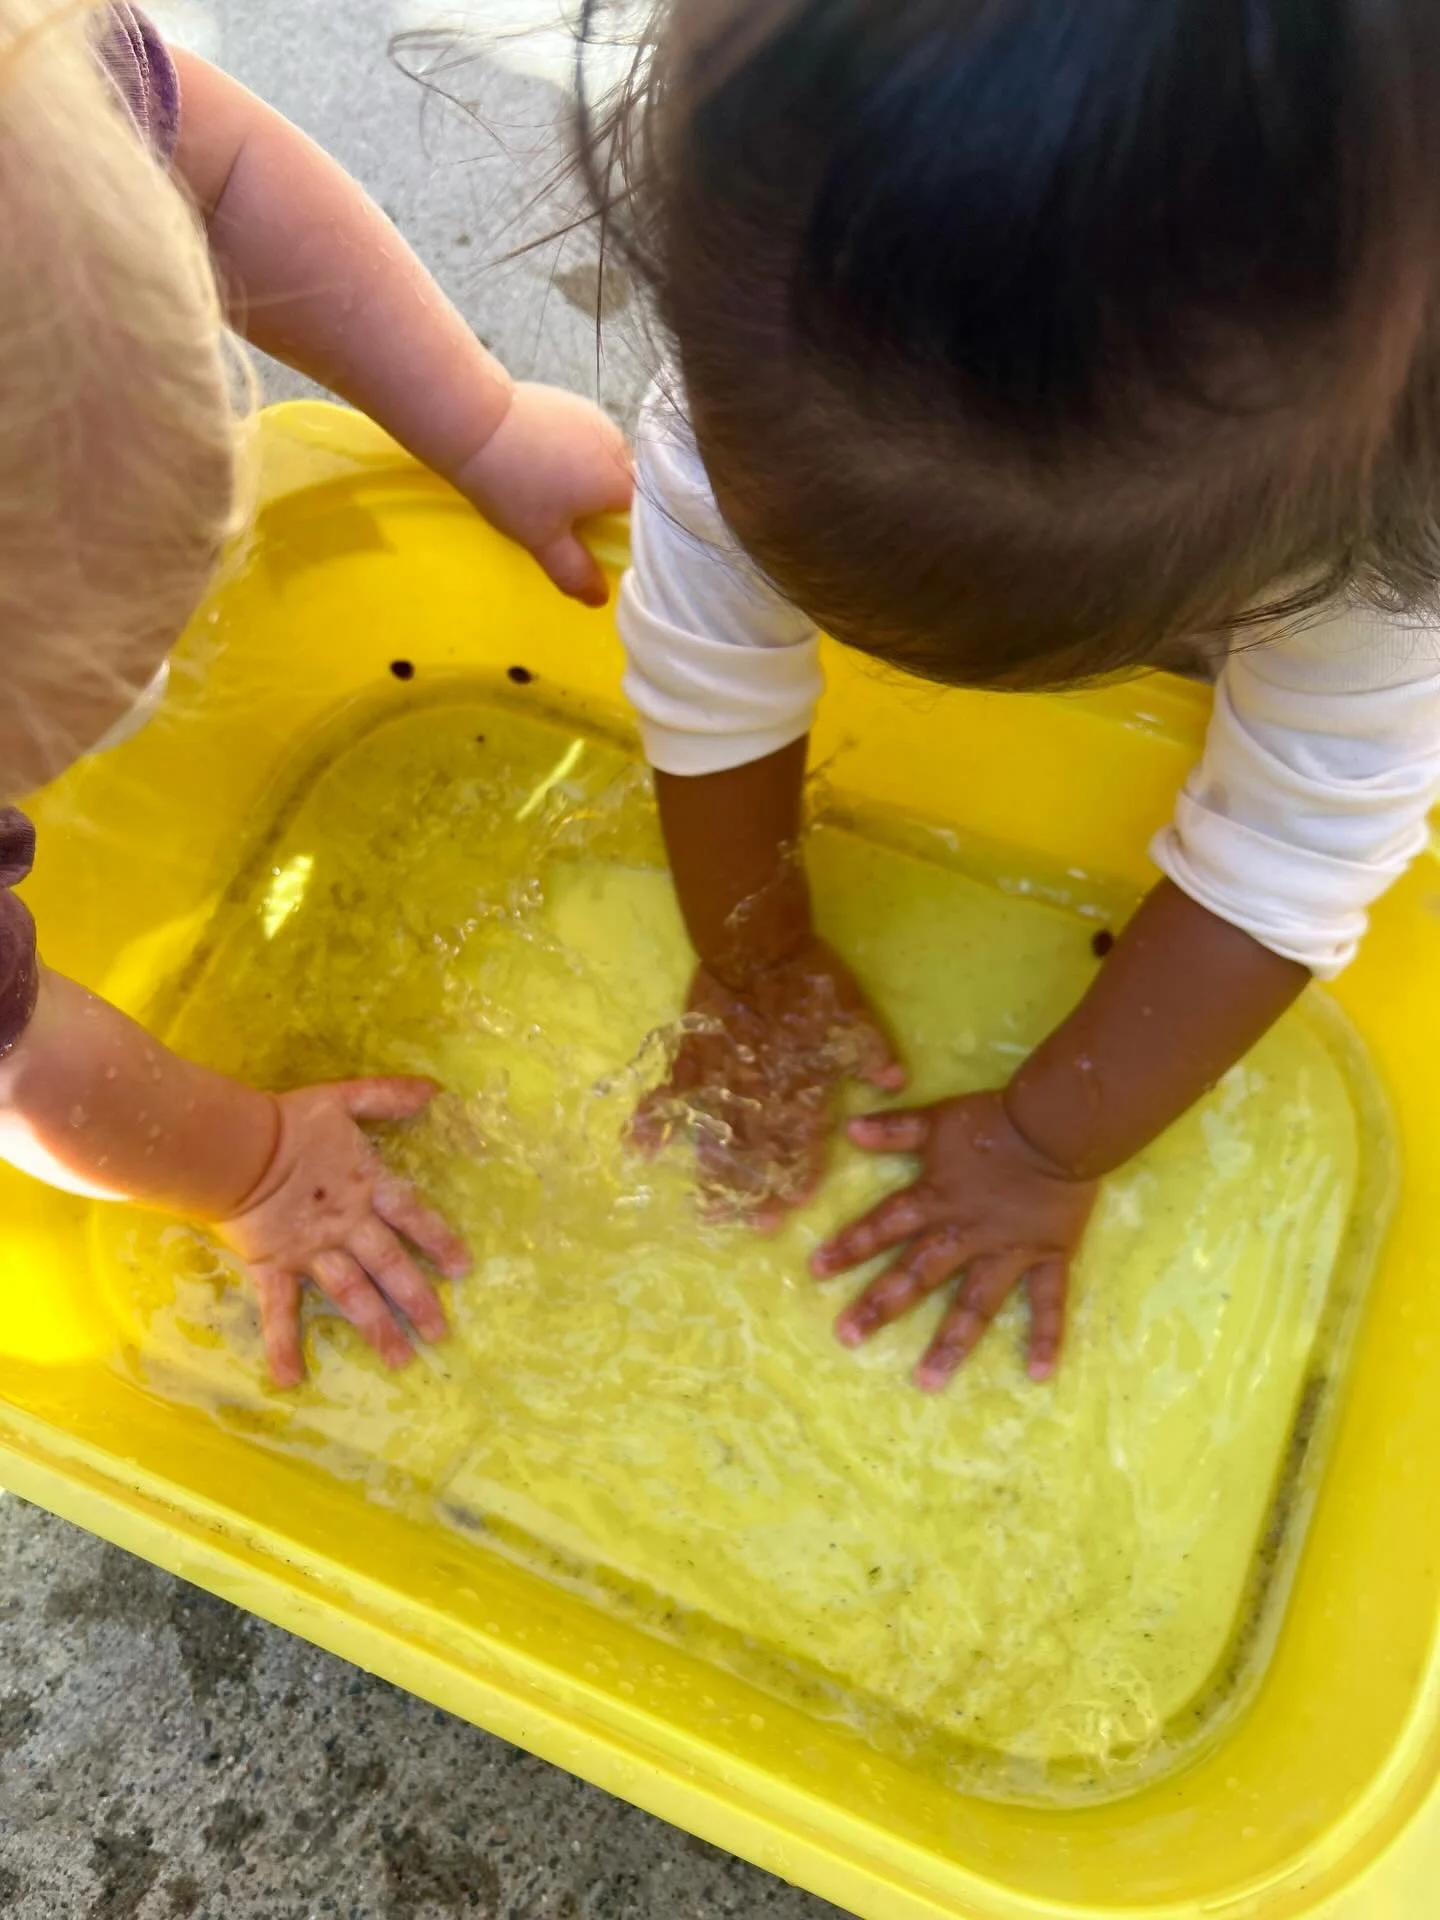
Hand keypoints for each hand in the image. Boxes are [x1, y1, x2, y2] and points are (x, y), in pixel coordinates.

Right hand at [217, 1078, 470, 1387]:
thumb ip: (387, 1097)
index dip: (439, 1240)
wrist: (236, 1147)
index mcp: (367, 1187)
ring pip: (353, 1294)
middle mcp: (348, 1225)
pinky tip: (290, 1380)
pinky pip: (280, 1310)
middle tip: (440, 1334)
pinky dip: (283, 1344)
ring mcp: (313, 1250)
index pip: (414, 1217)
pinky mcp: (275, 1266)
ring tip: (399, 1360)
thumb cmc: (289, 1122)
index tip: (462, 1268)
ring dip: (376, 1327)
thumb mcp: (343, 1099)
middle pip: (391, 1266)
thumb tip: (435, 1090)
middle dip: (418, 1300)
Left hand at [455, 382, 632, 606]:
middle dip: (603, 504)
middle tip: (568, 519)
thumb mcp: (542, 538)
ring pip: (603, 459)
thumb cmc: (513, 485)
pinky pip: (583, 437)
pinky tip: (539, 459)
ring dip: (585, 476)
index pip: (642, 513)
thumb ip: (574, 570)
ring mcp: (594, 417)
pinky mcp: (570, 402)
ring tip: (547, 487)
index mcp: (619, 478)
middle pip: (624, 484)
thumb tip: (600, 598)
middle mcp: (617, 443)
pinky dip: (569, 452)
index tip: (601, 542)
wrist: (472, 421)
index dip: (625, 532)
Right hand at [633, 937, 904, 1226]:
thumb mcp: (852, 1012)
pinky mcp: (690, 1057)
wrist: (757, 945)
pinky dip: (651, 1121)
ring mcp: (719, 1078)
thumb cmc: (809, 980)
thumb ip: (870, 1050)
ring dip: (712, 1175)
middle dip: (754, 1192)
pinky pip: (666, 1094)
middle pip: (755, 1153)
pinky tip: (637, 1149)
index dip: (797, 1173)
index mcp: (797, 1085)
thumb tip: (894, 1083)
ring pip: (714, 1136)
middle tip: (750, 1225)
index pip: (800, 1142)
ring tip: (706, 1210)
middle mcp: (757, 1092)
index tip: (793, 1203)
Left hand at [811, 1091, 1096, 1389]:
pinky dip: (1047, 1336)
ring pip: (974, 1305)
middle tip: (847, 1338)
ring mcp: (1007, 1251)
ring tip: (927, 1381)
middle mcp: (965, 1234)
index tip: (816, 1271)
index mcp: (935, 1199)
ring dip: (950, 1344)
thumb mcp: (938, 1119)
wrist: (1058, 1124)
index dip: (850, 1246)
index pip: (883, 1226)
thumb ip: (895, 1129)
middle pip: (916, 1275)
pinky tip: (1038, 1375)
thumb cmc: (994, 1120)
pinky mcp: (1048, 1256)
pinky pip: (1049, 1301)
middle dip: (880, 1305)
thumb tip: (848, 1128)